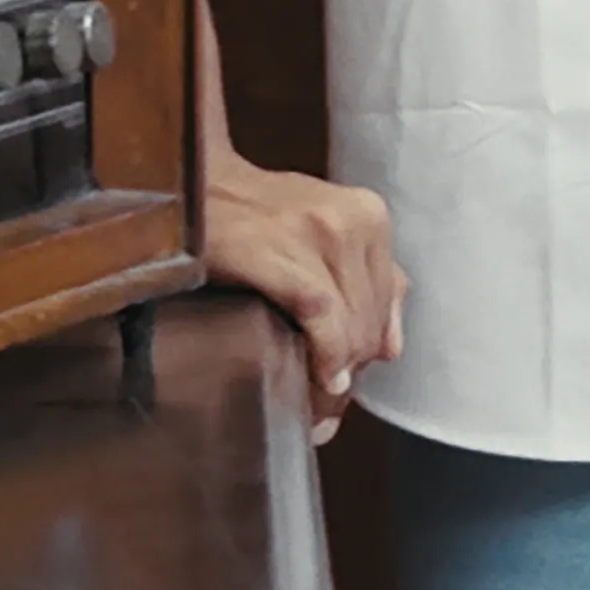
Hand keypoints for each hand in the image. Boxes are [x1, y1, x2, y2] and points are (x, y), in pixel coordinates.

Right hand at [205, 145, 406, 443]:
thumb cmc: (258, 215)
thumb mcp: (327, 234)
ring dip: (337, 372)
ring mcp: (322, 232)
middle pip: (372, 318)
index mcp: (372, 218)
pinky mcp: (281, 251)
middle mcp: (356, 221)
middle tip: (325, 404)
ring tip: (315, 401)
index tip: (346, 382)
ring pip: (351, 323)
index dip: (370, 350)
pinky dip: (324, 354)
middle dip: (352, 369)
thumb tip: (393, 349)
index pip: (388, 302)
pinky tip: (316, 378)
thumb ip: (368, 282)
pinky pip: (321, 316)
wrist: (197, 184)